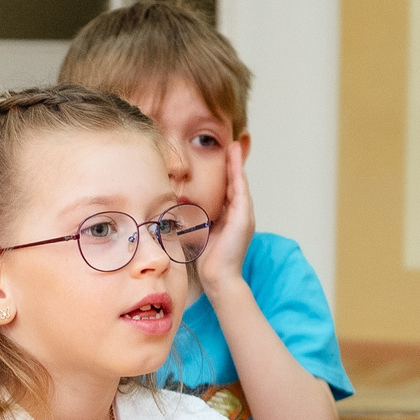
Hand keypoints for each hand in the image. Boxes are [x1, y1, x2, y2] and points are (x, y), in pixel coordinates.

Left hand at [195, 136, 254, 296]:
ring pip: (240, 182)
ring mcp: (244, 215)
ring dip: (237, 163)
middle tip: (230, 141)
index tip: (220, 152)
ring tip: (233, 144)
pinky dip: (238, 174)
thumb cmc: (206, 259)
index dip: (225, 169)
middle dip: (233, 161)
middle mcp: (239, 213)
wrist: (217, 278)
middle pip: (236, 181)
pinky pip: (241, 190)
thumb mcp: (197, 231)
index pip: (228, 187)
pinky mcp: (243, 218)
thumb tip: (176, 206)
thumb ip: (193, 217)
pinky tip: (235, 161)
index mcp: (229, 215)